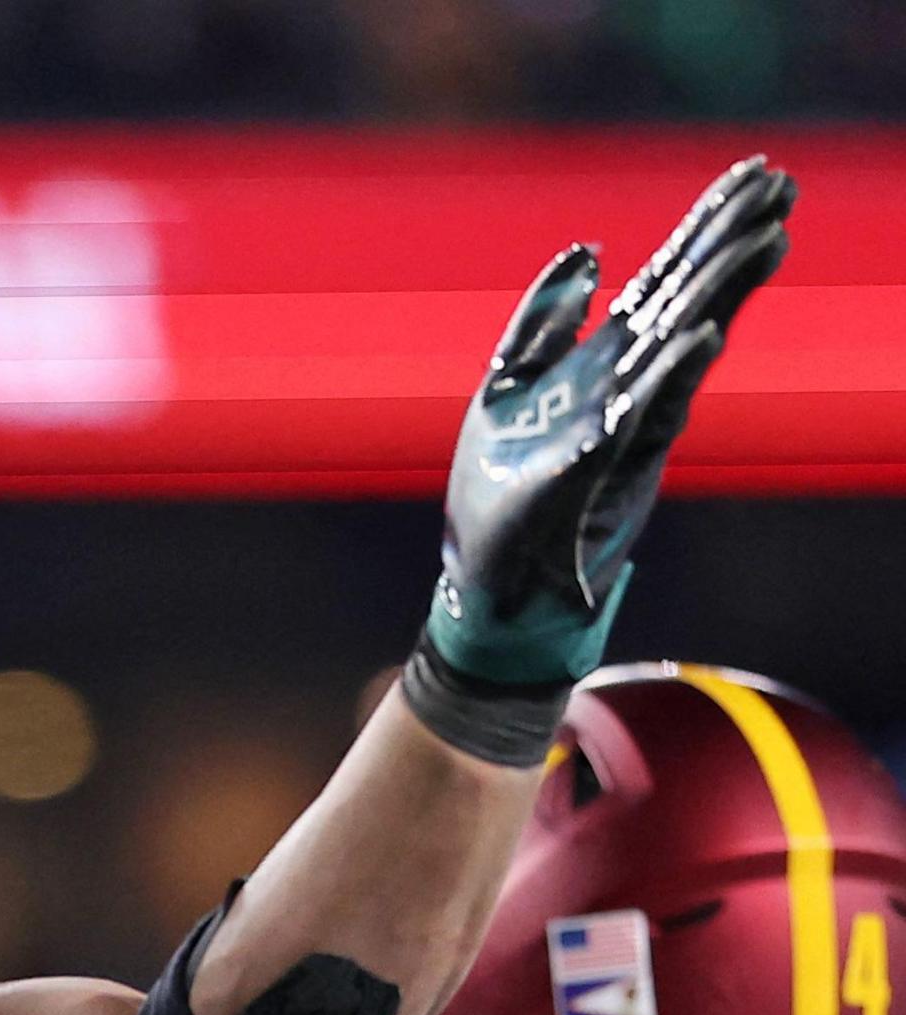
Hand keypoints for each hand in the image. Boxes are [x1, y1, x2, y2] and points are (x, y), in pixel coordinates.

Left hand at [421, 157, 793, 707]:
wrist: (491, 588)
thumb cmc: (499, 497)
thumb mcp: (505, 391)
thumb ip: (543, 323)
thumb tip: (590, 250)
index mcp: (603, 361)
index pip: (667, 277)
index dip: (707, 224)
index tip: (755, 169)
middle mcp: (628, 384)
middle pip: (690, 296)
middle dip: (730, 239)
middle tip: (781, 181)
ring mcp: (626, 425)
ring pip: (683, 345)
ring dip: (721, 292)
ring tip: (768, 234)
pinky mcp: (607, 471)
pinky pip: (645, 417)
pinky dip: (671, 376)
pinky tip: (700, 335)